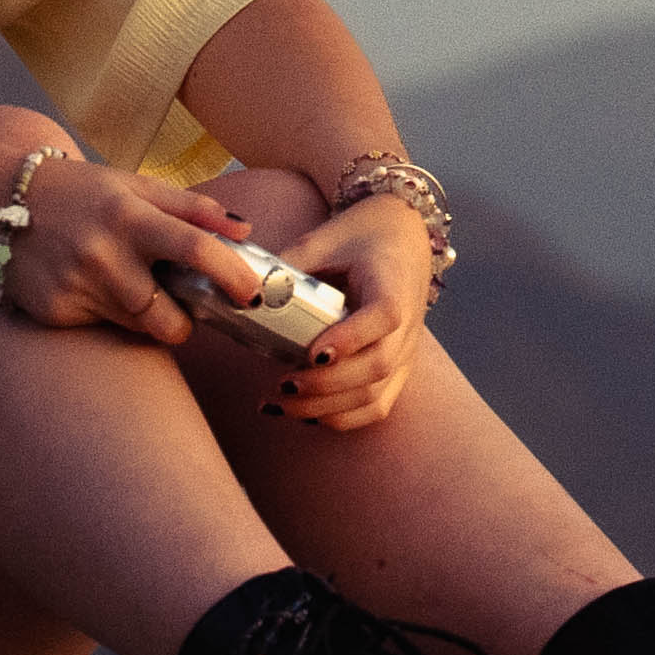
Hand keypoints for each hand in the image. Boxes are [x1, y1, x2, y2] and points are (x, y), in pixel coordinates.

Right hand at [0, 117, 232, 344]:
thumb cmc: (77, 193)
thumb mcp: (132, 185)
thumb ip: (192, 208)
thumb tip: (246, 231)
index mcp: (128, 215)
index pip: (194, 250)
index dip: (232, 276)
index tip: (253, 293)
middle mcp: (102, 254)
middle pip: (169, 317)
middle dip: (187, 322)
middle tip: (184, 306)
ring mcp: (75, 287)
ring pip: (138, 329)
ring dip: (150, 320)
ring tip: (132, 288)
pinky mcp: (53, 312)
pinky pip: (102, 329)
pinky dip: (108, 316)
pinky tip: (89, 287)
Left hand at [255, 189, 441, 433]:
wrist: (403, 236)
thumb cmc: (362, 236)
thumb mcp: (326, 238)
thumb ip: (291, 264)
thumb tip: (245, 291)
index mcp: (394, 284)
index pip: (384, 316)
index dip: (350, 339)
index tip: (311, 354)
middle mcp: (409, 324)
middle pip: (378, 366)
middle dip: (326, 385)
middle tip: (281, 385)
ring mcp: (406, 351)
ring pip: (376, 395)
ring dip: (328, 408)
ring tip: (281, 404)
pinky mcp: (399, 369)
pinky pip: (378, 406)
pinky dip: (343, 419)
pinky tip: (306, 415)